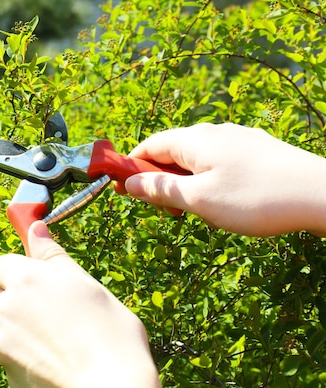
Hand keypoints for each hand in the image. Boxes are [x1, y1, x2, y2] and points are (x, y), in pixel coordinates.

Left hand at [0, 221, 166, 387]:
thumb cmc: (108, 334)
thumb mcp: (86, 284)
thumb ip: (53, 256)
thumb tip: (35, 228)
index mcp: (25, 279)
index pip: (3, 264)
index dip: (22, 272)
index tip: (43, 281)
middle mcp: (5, 308)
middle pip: (6, 297)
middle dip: (26, 302)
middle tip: (63, 314)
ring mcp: (2, 342)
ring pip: (10, 327)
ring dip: (28, 330)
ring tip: (66, 343)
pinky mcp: (6, 372)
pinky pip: (14, 355)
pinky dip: (30, 357)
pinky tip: (59, 364)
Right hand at [123, 123, 325, 236]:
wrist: (321, 195)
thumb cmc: (257, 198)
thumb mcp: (198, 199)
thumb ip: (160, 189)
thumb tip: (129, 183)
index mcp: (195, 140)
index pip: (149, 146)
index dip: (130, 167)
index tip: (121, 190)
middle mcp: (215, 134)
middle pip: (172, 153)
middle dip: (161, 182)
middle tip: (168, 212)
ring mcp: (238, 142)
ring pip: (196, 162)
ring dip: (186, 187)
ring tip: (199, 214)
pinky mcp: (257, 153)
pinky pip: (219, 166)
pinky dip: (208, 184)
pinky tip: (224, 206)